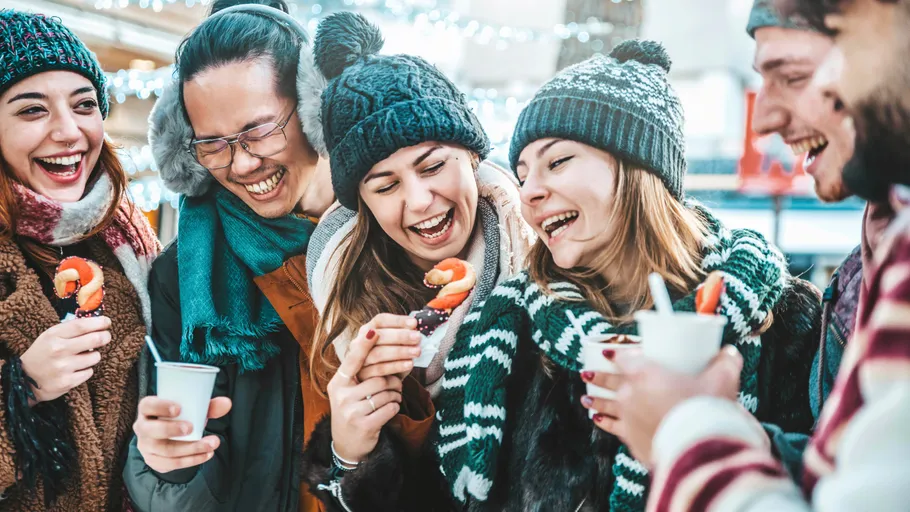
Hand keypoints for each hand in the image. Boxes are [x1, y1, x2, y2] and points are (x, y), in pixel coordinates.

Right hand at [20, 316, 111, 403]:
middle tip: (106, 337)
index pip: (82, 325)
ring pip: (95, 357)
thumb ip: (71, 329)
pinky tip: (75, 369)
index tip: (107, 322)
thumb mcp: (50, 336)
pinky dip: (86, 370)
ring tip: (82, 356)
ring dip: (93, 355)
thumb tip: (97, 322)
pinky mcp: (67, 382)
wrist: (23, 380)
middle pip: (95, 339)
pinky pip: (89, 372)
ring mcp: (63, 367)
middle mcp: (58, 350)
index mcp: (53, 335)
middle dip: (105, 337)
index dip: (99, 322)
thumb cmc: (43, 353)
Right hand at [134, 396, 231, 472]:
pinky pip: (170, 464)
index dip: (160, 406)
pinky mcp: (154, 460)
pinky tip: (206, 454)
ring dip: (190, 448)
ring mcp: (146, 446)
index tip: (179, 408)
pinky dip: (191, 460)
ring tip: (211, 444)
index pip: (147, 405)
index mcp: (148, 409)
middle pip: (151, 430)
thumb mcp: (192, 409)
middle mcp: (143, 427)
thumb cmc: (181, 417)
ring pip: (164, 450)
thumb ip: (208, 406)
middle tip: (191, 428)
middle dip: (171, 429)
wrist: (170, 436)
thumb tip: (226, 404)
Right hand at [329, 324, 405, 462]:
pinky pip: (390, 408)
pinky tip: (390, 409)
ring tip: (393, 397)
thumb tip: (381, 349)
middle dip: (393, 379)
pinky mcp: (364, 425)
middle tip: (399, 381)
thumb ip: (361, 373)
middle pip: (377, 377)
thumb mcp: (350, 390)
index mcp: (338, 383)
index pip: (352, 361)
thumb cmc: (354, 409)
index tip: (373, 330)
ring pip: (386, 392)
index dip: (363, 345)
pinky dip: (395, 407)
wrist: (347, 444)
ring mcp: (351, 412)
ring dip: (395, 394)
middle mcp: (342, 396)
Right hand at [353, 314, 420, 381]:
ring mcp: (359, 360)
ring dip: (400, 351)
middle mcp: (359, 343)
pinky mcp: (362, 376)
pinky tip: (409, 364)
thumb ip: (403, 337)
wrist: (380, 386)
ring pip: (378, 353)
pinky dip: (396, 366)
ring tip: (417, 351)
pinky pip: (380, 369)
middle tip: (417, 337)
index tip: (414, 323)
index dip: (397, 320)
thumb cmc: (390, 362)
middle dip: (400, 336)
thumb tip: (416, 329)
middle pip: (378, 335)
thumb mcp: (396, 347)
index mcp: (368, 331)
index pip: (380, 320)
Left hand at [589, 345, 742, 465]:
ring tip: (585, 398)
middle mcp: (629, 393)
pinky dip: (604, 423)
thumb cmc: (707, 409)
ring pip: (604, 405)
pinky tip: (598, 420)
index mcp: (644, 373)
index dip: (616, 354)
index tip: (608, 352)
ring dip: (594, 400)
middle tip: (586, 373)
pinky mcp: (630, 438)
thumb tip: (730, 353)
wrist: (698, 448)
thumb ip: (726, 362)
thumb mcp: (722, 379)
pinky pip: (612, 428)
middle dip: (596, 376)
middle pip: (608, 381)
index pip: (624, 358)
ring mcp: (627, 417)